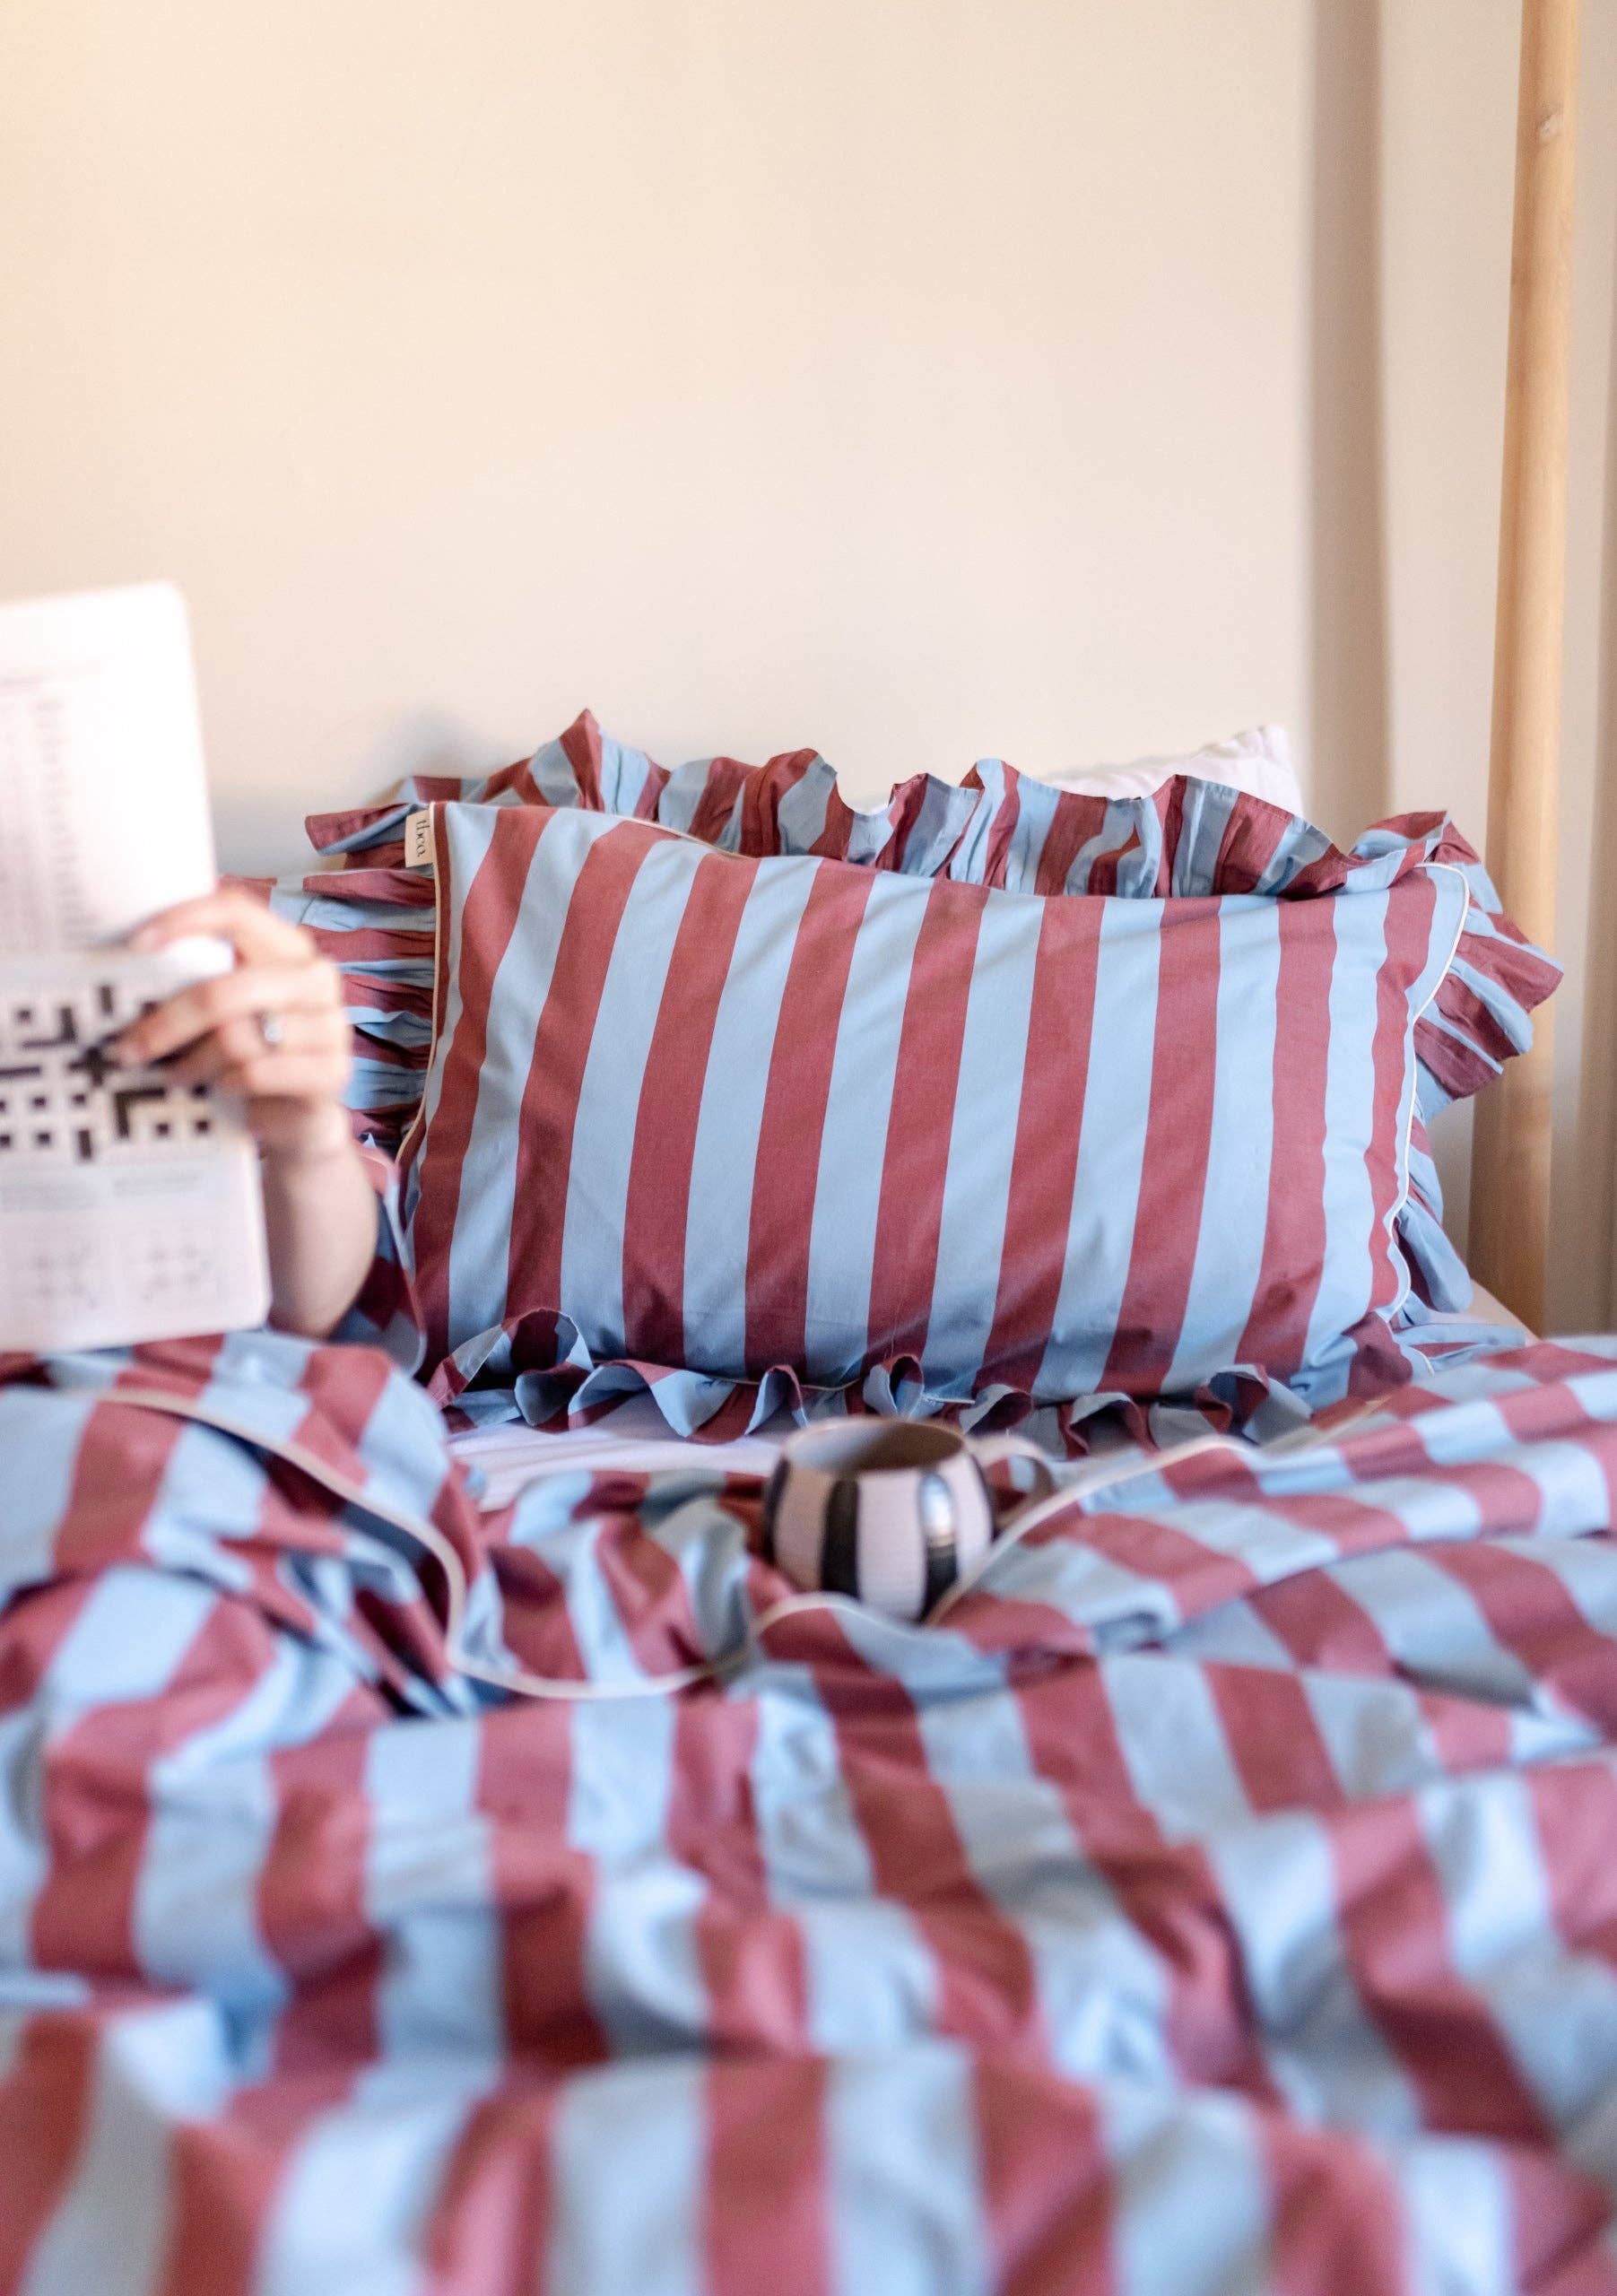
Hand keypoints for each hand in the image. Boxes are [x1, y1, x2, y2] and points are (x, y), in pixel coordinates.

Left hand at [113, 888, 353, 1167]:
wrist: (300, 1117)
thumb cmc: (252, 1053)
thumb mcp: (226, 1010)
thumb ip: (198, 981)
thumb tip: (124, 972)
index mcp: (288, 947)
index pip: (236, 912)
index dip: (183, 920)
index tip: (136, 944)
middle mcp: (316, 978)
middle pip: (226, 989)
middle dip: (168, 1021)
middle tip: (128, 1048)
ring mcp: (331, 1025)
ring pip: (238, 1038)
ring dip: (193, 1062)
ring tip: (172, 1076)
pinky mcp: (333, 1072)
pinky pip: (259, 1072)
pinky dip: (227, 1084)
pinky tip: (219, 1090)